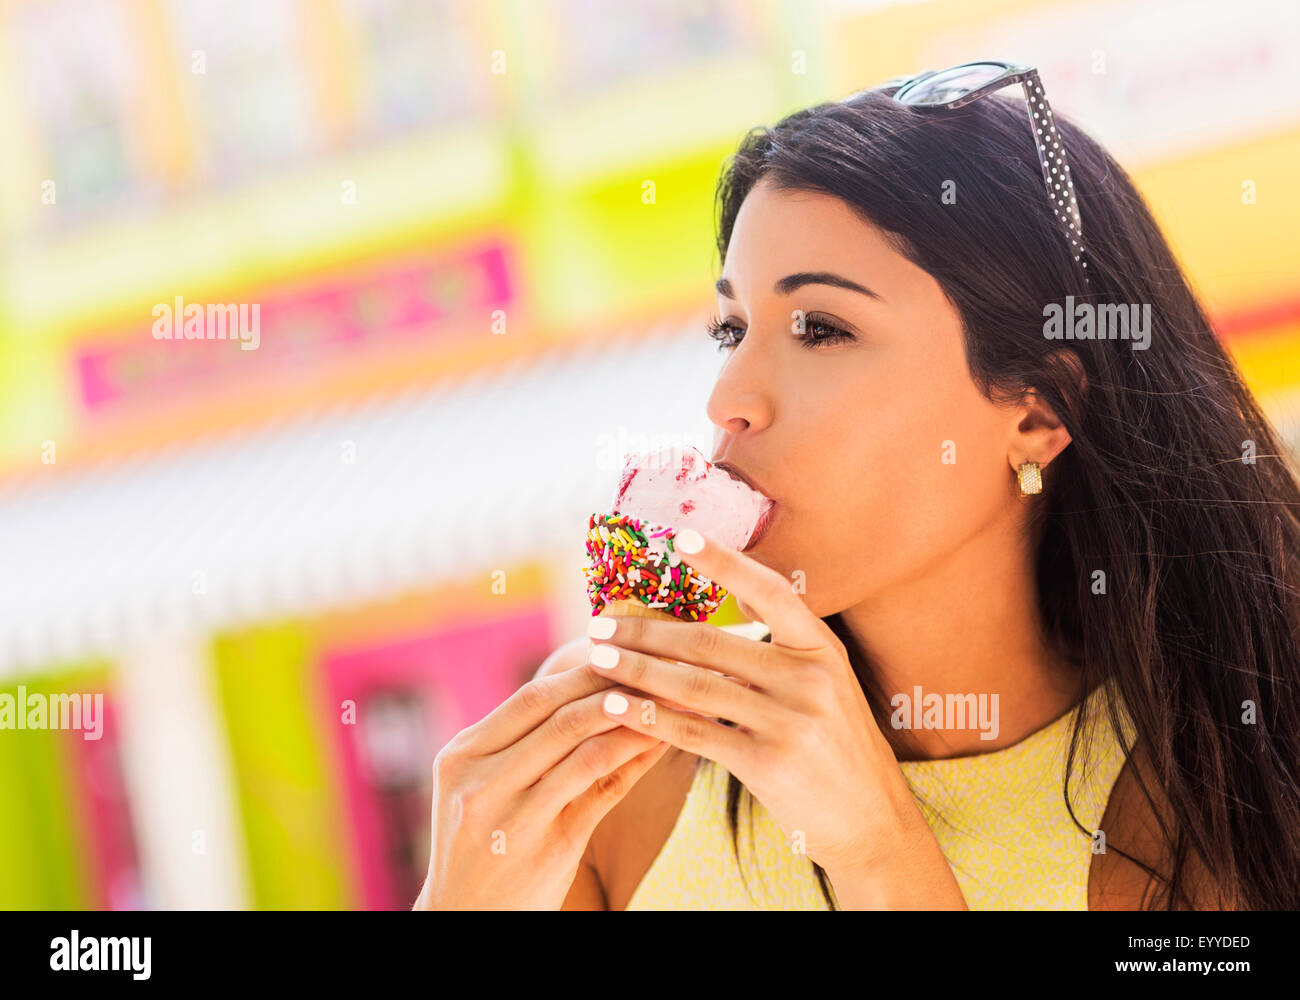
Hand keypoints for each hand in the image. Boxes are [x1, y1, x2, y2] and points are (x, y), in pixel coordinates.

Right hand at [417, 660, 668, 909]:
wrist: (465, 918)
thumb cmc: (483, 844)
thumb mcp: (483, 787)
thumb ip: (526, 741)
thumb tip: (593, 687)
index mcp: (462, 756)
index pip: (531, 697)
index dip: (583, 671)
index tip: (624, 651)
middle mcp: (480, 782)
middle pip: (558, 716)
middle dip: (615, 685)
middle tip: (659, 666)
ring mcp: (513, 817)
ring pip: (584, 750)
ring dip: (634, 720)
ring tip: (669, 700)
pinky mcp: (548, 848)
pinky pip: (602, 791)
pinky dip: (635, 761)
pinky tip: (660, 744)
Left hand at [584, 527, 921, 881]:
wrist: (872, 822)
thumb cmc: (837, 748)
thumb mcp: (829, 686)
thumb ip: (784, 648)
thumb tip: (733, 600)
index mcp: (823, 649)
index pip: (770, 590)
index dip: (725, 561)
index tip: (680, 537)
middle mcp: (810, 679)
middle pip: (712, 642)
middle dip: (648, 629)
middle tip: (600, 621)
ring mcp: (790, 721)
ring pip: (695, 685)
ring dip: (638, 669)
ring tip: (598, 657)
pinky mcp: (768, 763)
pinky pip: (695, 733)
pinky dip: (649, 717)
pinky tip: (616, 706)